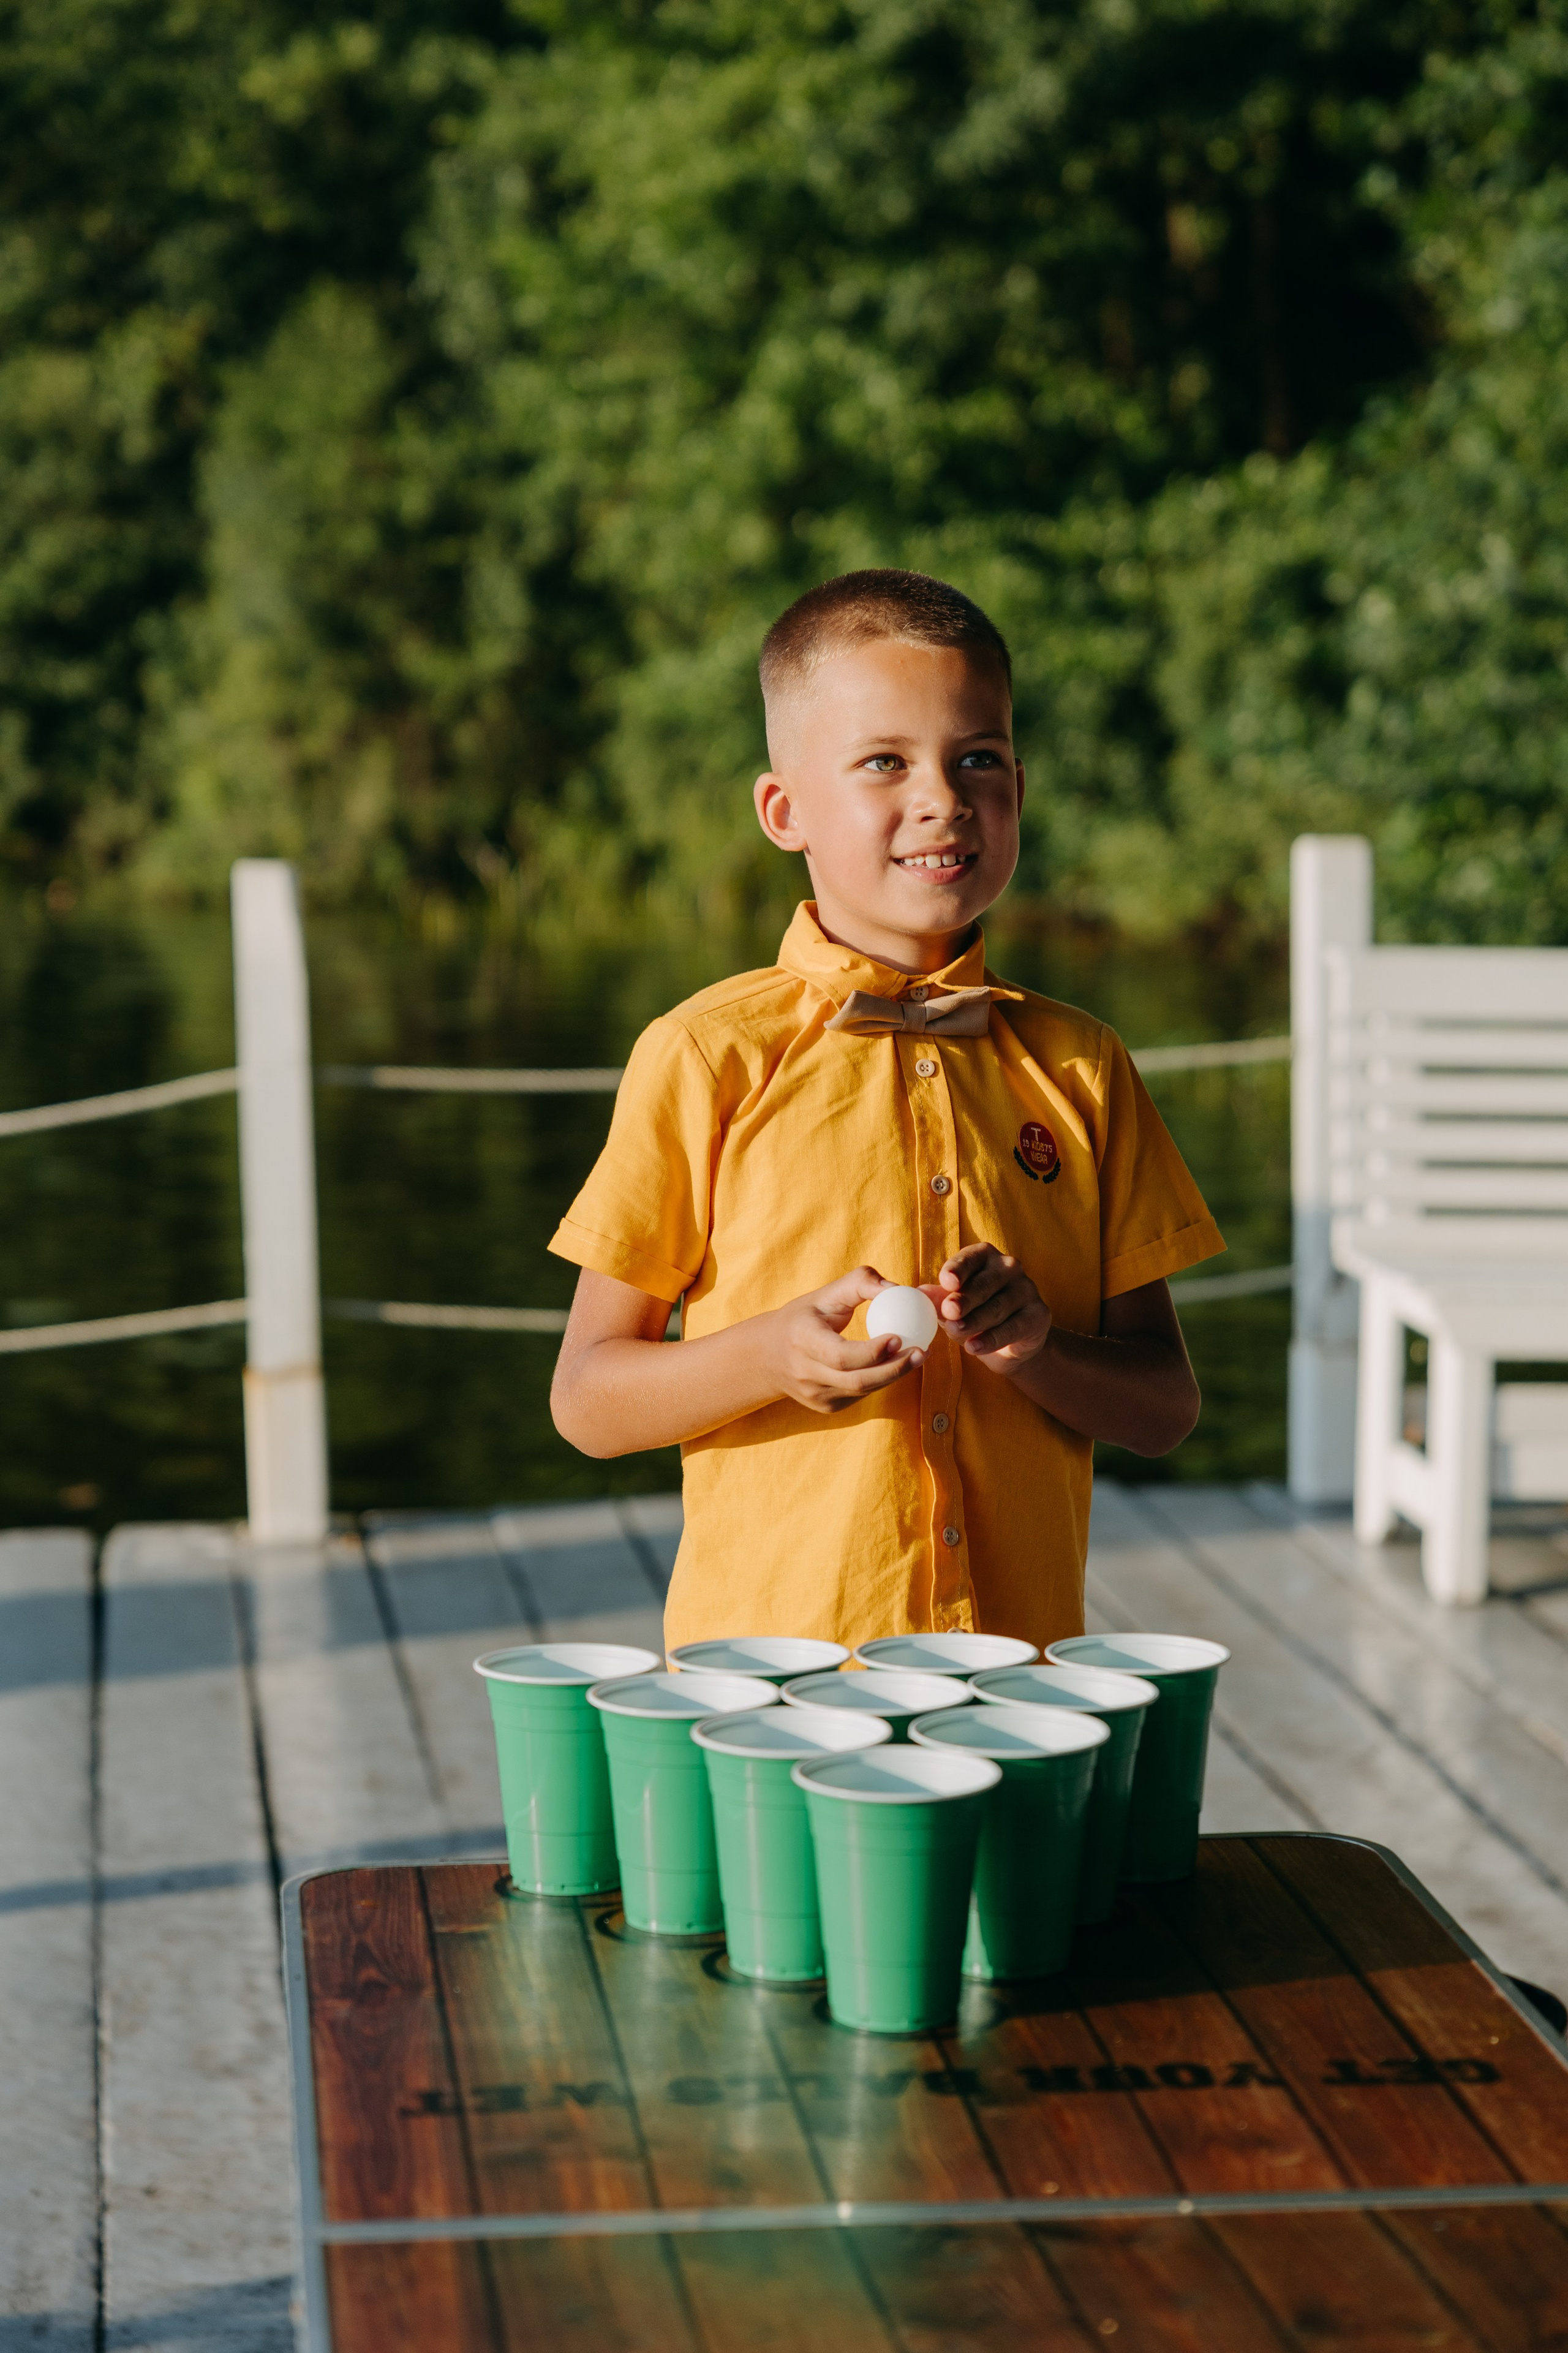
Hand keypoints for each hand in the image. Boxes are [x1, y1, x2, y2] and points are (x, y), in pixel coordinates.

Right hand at [764, 1266, 923, 1414]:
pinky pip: (861, 1395)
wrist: (769, 1355)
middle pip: (857, 1380)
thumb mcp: (826, 1293)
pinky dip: (881, 1380)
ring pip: (863, 1390)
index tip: (900, 1337)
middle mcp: (805, 1373)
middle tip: (921, 1351)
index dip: (872, 1352)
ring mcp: (815, 1395)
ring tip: (918, 1356)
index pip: (840, 1355)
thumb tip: (896, 1288)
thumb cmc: (805, 1316)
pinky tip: (895, 1365)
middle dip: (895, 1369)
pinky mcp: (826, 1407)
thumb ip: (861, 1282)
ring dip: (894, 1375)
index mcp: (802, 1340)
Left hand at [932, 1243, 1051, 1373]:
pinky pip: (1013, 1327)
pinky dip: (992, 1339)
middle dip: (965, 1299)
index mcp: (985, 1257)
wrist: (1011, 1345)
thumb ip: (938, 1299)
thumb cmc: (975, 1315)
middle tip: (949, 1311)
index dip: (957, 1269)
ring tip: (956, 1331)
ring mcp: (1027, 1289)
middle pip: (984, 1284)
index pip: (969, 1259)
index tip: (946, 1282)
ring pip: (997, 1307)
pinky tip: (975, 1347)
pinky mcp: (1039, 1314)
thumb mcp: (952, 1307)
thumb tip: (919, 1293)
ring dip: (975, 1321)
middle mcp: (1009, 1267)